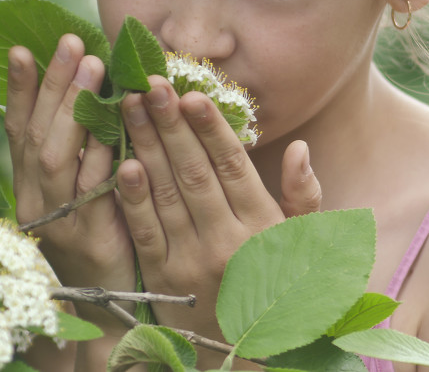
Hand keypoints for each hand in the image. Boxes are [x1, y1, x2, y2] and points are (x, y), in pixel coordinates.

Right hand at [5, 35, 135, 326]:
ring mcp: (61, 219)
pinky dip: (102, 154)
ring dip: (75, 108)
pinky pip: (95, 189)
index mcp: (29, 185)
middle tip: (71, 43)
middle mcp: (36, 200)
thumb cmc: (98, 232)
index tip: (20, 49)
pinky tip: (115, 123)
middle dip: (54, 85)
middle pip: (38, 135)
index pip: (18, 130)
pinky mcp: (92, 236)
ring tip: (94, 66)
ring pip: (58, 158)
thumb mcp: (76, 187)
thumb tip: (89, 84)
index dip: (18, 90)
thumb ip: (79, 144)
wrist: (107, 302)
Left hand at [115, 76, 321, 346]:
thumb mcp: (305, 244)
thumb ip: (304, 196)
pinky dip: (133, 199)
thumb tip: (299, 150)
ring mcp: (192, 262)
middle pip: (194, 172)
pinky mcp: (162, 279)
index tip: (193, 94)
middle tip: (150, 84)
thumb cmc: (282, 288)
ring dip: (146, 146)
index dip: (211, 129)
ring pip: (166, 194)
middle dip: (170, 125)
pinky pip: (146, 232)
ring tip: (129, 106)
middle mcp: (228, 242)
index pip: (233, 167)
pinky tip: (123, 165)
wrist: (249, 355)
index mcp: (263, 227)